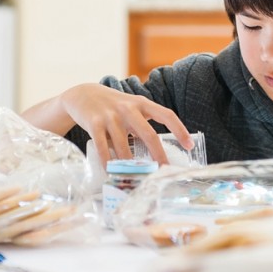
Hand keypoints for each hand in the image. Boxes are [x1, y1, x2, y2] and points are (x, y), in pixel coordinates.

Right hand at [60, 84, 192, 166]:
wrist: (83, 94)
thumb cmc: (113, 106)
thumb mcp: (131, 107)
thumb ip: (144, 124)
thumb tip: (159, 152)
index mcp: (142, 103)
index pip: (166, 115)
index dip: (180, 130)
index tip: (189, 146)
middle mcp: (128, 108)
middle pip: (148, 134)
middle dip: (158, 155)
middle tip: (164, 171)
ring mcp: (110, 116)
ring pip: (124, 146)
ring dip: (130, 164)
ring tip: (136, 177)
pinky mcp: (94, 123)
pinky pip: (103, 148)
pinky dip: (108, 162)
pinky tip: (111, 172)